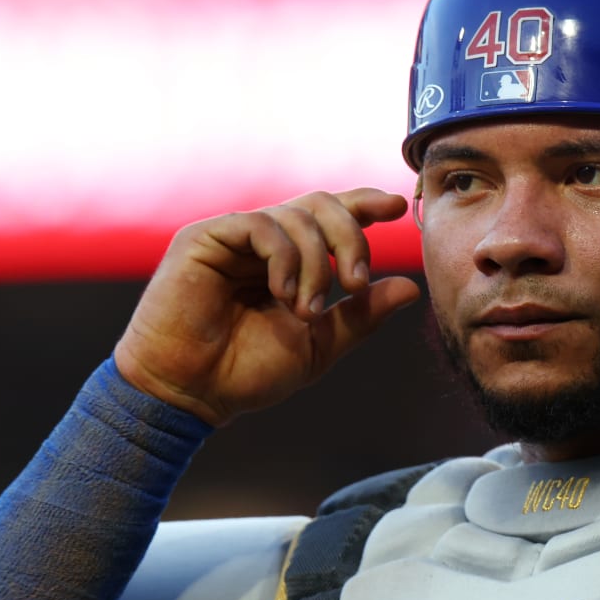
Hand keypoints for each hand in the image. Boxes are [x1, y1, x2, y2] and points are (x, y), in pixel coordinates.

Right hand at [113, 188, 420, 424]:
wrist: (189, 393)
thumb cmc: (244, 374)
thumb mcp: (317, 345)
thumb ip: (359, 316)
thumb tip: (410, 288)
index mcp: (287, 262)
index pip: (329, 218)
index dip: (362, 205)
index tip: (395, 208)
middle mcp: (261, 243)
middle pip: (320, 205)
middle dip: (350, 236)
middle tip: (356, 281)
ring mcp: (232, 237)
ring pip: (295, 216)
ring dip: (316, 263)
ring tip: (307, 310)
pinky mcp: (205, 238)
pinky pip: (260, 225)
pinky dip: (285, 257)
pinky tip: (284, 293)